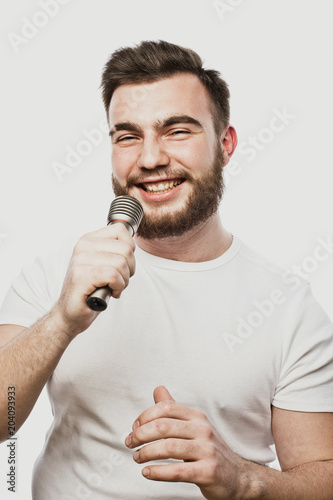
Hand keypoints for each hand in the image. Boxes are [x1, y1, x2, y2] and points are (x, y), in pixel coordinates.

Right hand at [53, 223, 135, 337]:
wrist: (70, 313)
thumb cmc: (90, 290)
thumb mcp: (104, 264)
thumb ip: (115, 251)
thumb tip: (132, 244)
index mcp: (88, 240)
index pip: (120, 230)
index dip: (130, 250)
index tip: (122, 264)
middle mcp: (83, 246)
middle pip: (126, 249)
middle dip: (130, 268)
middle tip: (118, 280)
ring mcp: (80, 261)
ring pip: (121, 263)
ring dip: (124, 280)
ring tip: (112, 287)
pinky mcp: (81, 276)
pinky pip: (113, 275)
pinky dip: (118, 286)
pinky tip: (110, 292)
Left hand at [125, 386, 248, 499]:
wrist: (238, 477)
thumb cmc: (209, 450)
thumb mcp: (194, 426)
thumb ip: (174, 410)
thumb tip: (158, 389)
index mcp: (197, 417)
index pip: (166, 408)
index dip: (145, 416)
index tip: (133, 427)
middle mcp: (203, 430)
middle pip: (163, 426)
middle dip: (140, 434)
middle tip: (129, 443)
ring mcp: (207, 450)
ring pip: (168, 447)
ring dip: (146, 453)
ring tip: (137, 458)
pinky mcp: (208, 471)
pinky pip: (177, 470)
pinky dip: (158, 472)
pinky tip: (147, 472)